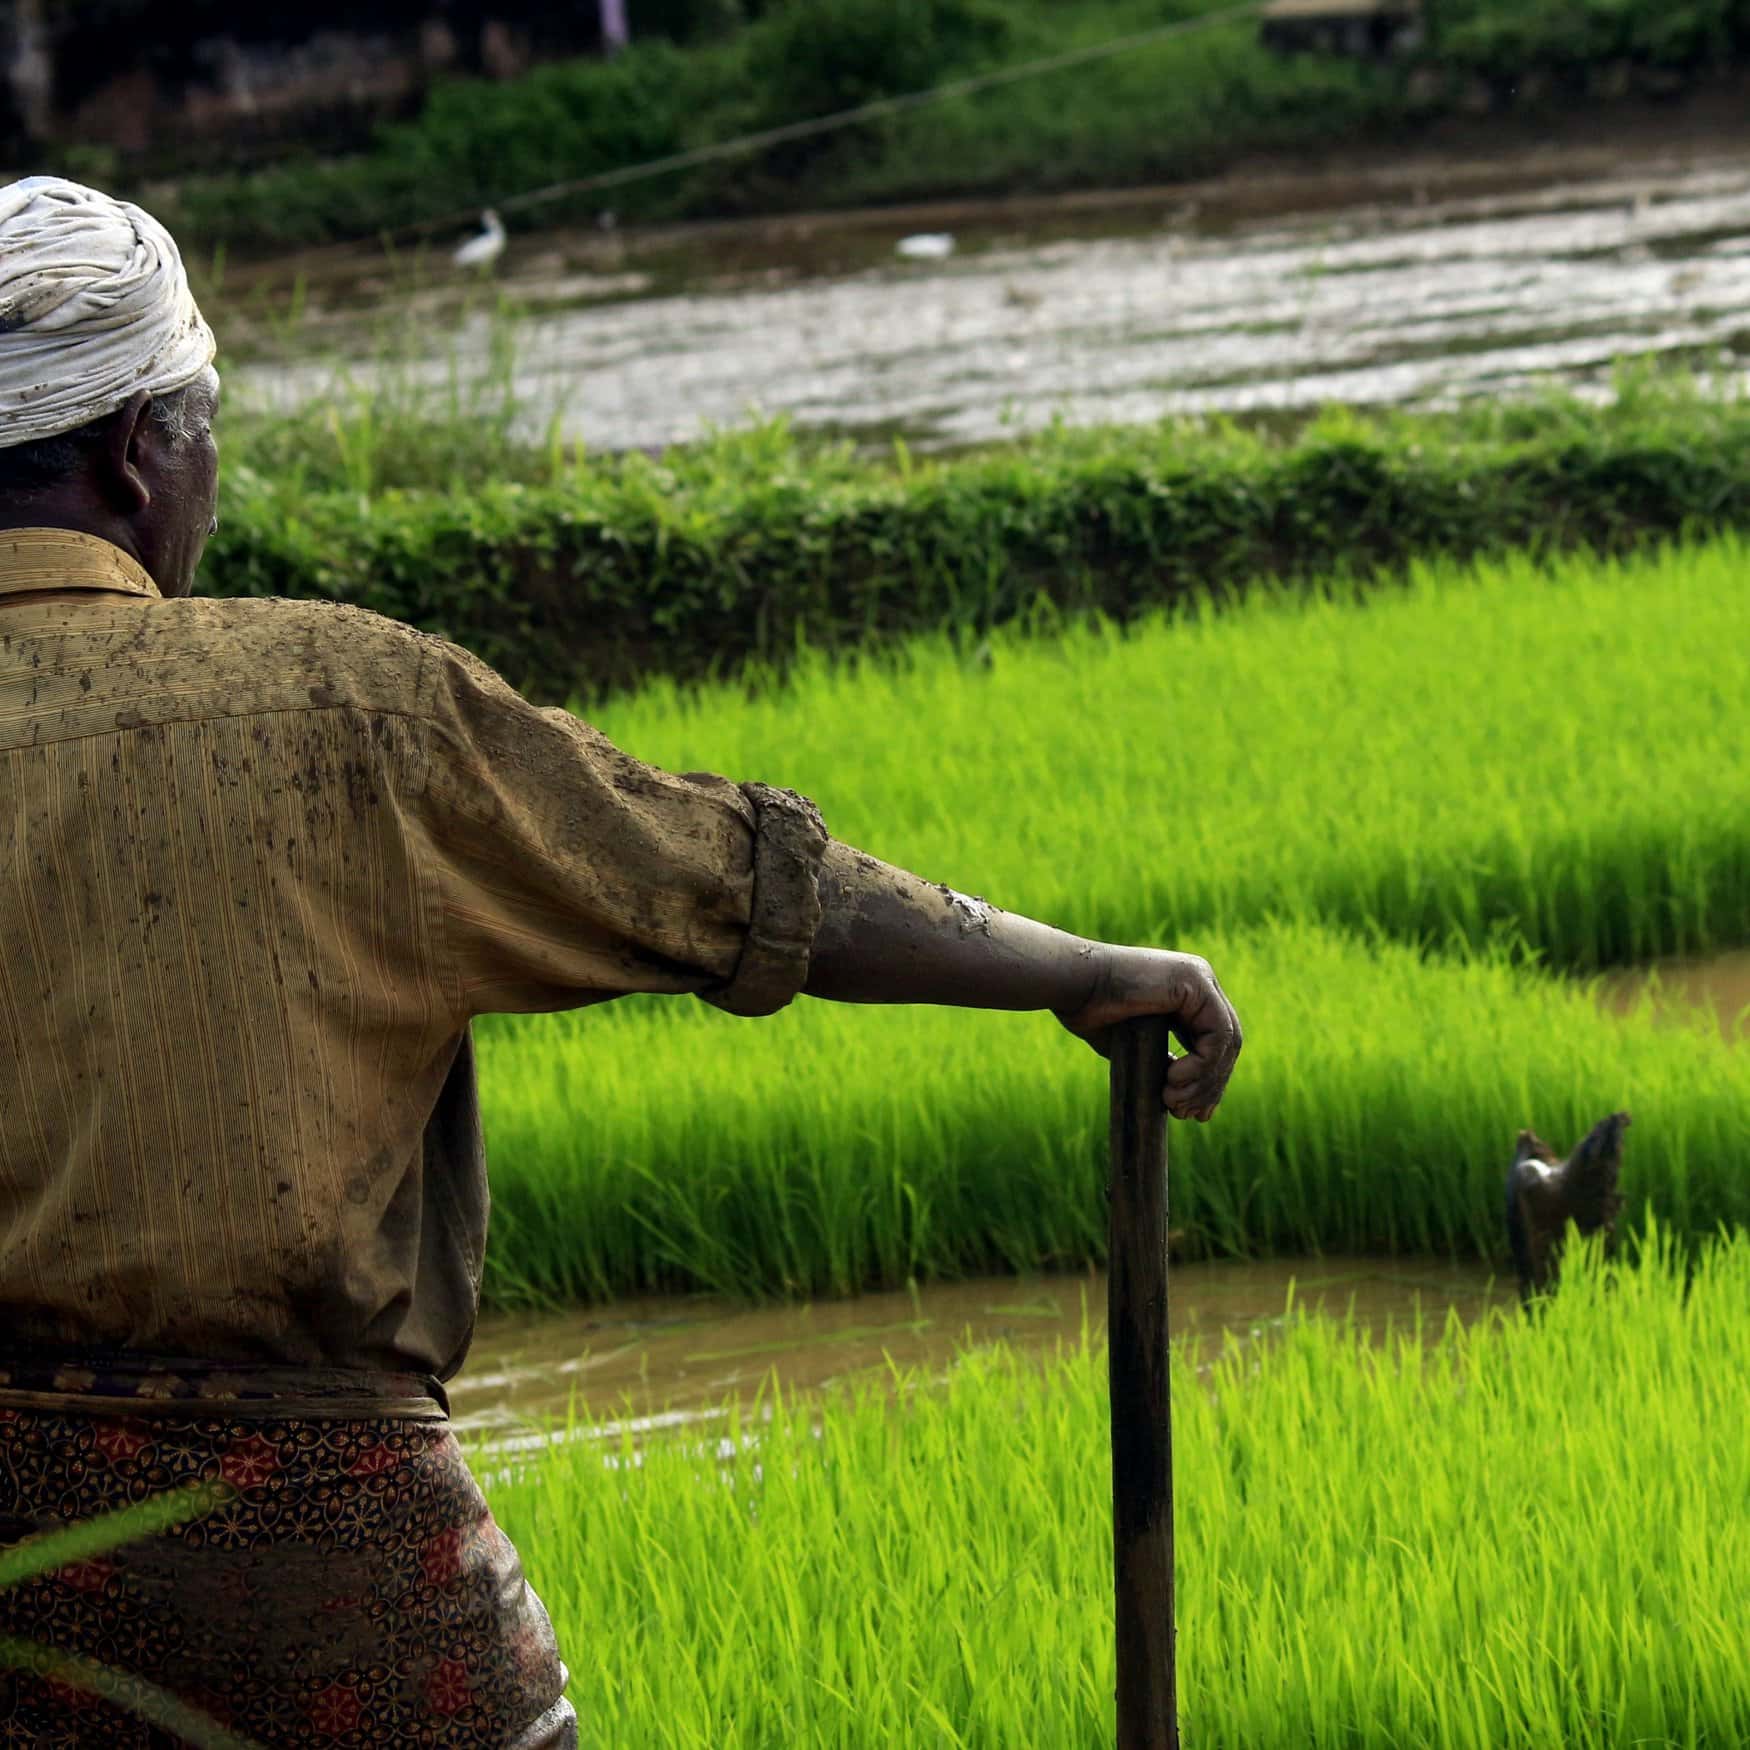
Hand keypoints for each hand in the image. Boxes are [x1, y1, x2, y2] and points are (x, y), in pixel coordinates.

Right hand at [1052, 945, 1241, 1122]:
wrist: (1071, 984)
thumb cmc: (1088, 1010)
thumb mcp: (1134, 1044)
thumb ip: (1161, 1060)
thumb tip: (1182, 1095)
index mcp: (1187, 993)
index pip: (1216, 1042)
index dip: (1210, 1081)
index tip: (1194, 1114)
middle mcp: (1200, 982)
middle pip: (1227, 1044)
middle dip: (1210, 1086)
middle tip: (1187, 1115)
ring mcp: (1200, 979)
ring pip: (1227, 1042)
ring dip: (1205, 1082)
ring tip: (1174, 1104)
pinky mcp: (1195, 982)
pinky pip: (1217, 1034)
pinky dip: (1201, 1065)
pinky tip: (1173, 1081)